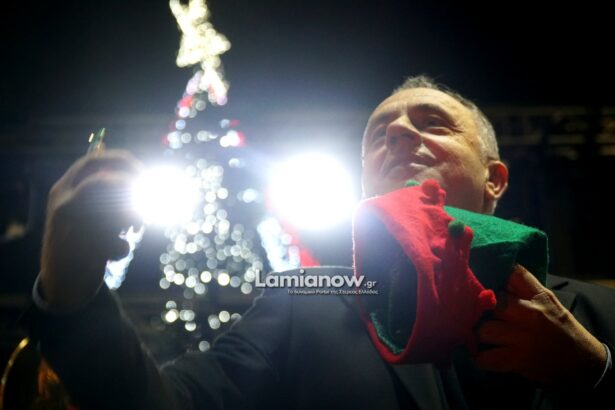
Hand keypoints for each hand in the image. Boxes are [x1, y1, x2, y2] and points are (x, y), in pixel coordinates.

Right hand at [40, 150, 142, 308]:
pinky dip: (121, 249)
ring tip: (134, 227)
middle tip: (149, 203)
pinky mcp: (80, 253)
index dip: (122, 161)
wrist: (60, 284)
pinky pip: (113, 244)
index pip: (92, 161)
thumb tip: (142, 177)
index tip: (144, 172)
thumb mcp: (84, 212)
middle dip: (132, 190)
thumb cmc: (80, 241)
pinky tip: (113, 254)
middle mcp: (62, 205)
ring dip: (131, 218)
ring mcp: (69, 228)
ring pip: (111, 213)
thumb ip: (105, 194)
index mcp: (61, 190)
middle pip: (104, 183)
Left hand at [474, 265, 606, 390]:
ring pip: (484, 330)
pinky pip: (486, 358)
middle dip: (484, 309)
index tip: (484, 281)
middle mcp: (529, 314)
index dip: (494, 277)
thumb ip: (524, 288)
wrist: (583, 363)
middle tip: (483, 315)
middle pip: (491, 302)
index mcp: (538, 297)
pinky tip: (484, 355)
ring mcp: (521, 338)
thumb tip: (497, 275)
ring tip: (485, 336)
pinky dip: (482, 359)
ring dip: (481, 335)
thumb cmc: (562, 329)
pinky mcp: (516, 360)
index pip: (510, 275)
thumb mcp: (549, 302)